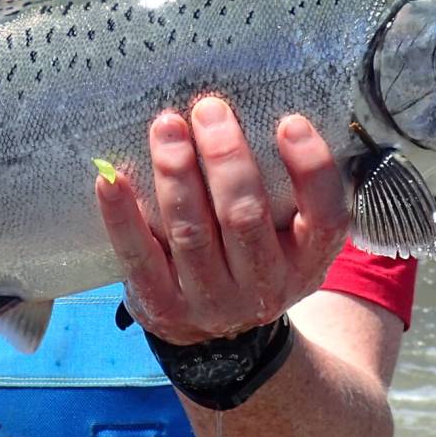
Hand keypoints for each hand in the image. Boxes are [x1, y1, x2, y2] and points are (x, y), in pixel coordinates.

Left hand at [97, 97, 351, 344]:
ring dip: (175, 174)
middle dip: (225, 158)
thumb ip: (286, 187)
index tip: (289, 121)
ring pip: (191, 233)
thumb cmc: (255, 255)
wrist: (221, 339)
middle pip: (244, 219)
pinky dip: (122, 216)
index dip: (311, 169)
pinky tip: (110, 178)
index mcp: (307, 261)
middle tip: (208, 109)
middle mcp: (265, 287)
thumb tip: (257, 96)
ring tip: (167, 126)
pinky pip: (139, 257)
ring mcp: (212, 302)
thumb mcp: (290, 235)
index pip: (325, 217)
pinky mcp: (164, 308)